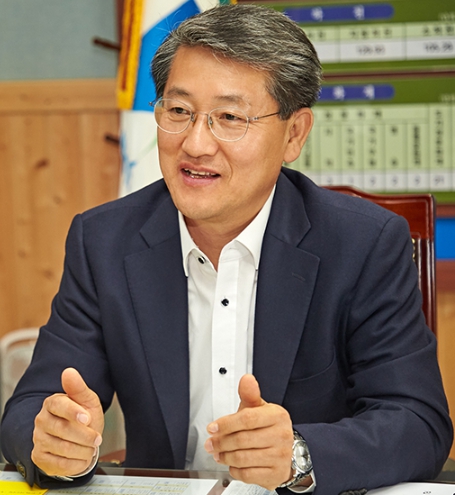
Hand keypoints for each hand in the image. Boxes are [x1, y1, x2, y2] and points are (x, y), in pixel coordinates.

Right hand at [31, 367, 103, 476]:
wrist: (81, 439)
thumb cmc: (85, 416)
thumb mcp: (87, 400)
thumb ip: (79, 387)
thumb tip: (69, 371)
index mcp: (52, 403)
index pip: (59, 406)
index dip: (74, 412)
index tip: (88, 418)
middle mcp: (41, 420)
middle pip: (62, 429)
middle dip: (85, 435)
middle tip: (97, 438)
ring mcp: (38, 439)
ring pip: (62, 448)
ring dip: (83, 450)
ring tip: (91, 446)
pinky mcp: (39, 457)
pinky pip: (59, 464)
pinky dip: (76, 463)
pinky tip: (83, 456)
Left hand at [204, 374, 293, 489]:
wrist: (286, 449)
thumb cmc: (268, 427)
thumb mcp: (259, 408)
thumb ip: (249, 394)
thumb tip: (246, 379)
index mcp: (277, 415)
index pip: (247, 419)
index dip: (226, 423)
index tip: (213, 428)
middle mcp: (282, 435)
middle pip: (243, 440)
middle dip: (221, 442)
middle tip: (211, 443)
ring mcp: (281, 456)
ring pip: (243, 458)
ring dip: (225, 457)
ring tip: (219, 453)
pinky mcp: (276, 473)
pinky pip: (248, 474)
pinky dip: (235, 470)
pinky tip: (232, 464)